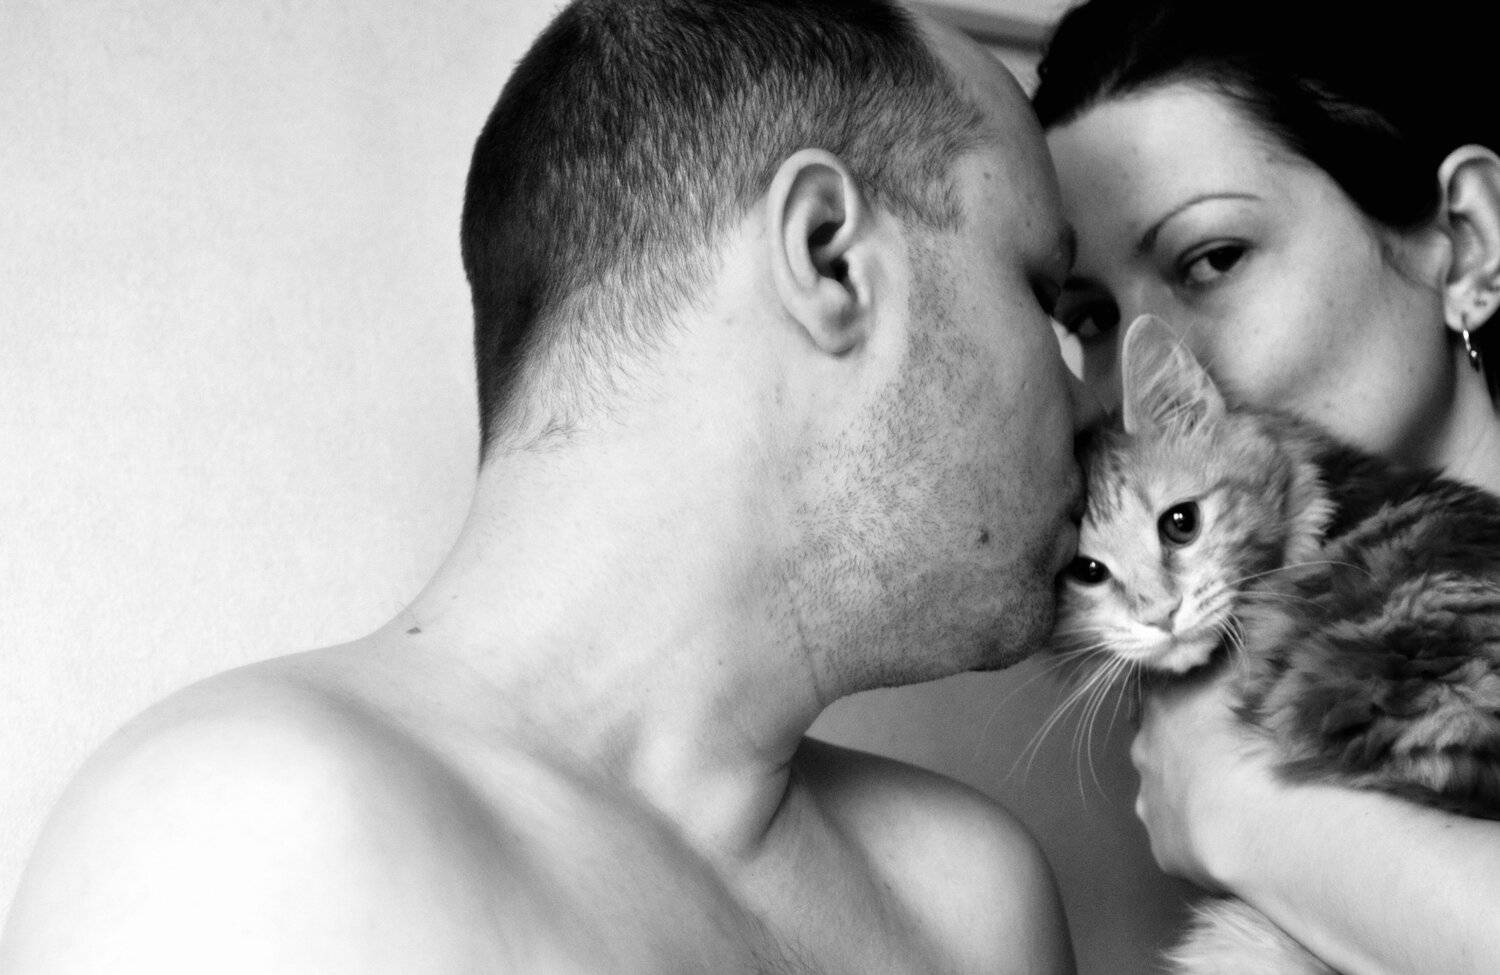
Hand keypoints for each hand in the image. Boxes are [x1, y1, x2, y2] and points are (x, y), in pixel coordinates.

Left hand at [1130, 665, 1277, 890]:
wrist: (1253, 819)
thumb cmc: (1255, 737)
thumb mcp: (1249, 673)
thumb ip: (1234, 654)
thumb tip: (1236, 630)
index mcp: (1160, 704)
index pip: (1161, 691)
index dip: (1188, 698)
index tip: (1215, 708)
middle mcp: (1143, 751)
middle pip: (1159, 742)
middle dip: (1189, 747)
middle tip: (1231, 756)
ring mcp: (1148, 801)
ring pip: (1165, 791)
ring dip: (1192, 792)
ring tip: (1236, 800)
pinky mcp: (1162, 846)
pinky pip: (1180, 836)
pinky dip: (1201, 834)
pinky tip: (1233, 835)